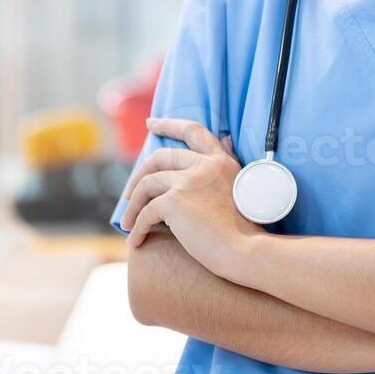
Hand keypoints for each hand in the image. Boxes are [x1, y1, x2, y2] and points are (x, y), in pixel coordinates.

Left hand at [120, 118, 265, 278]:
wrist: (246, 250)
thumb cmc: (245, 228)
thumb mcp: (241, 185)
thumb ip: (228, 163)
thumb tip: (226, 139)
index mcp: (221, 161)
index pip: (192, 130)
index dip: (169, 124)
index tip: (152, 123)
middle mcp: (204, 165)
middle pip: (160, 157)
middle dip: (138, 174)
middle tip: (128, 192)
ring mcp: (188, 181)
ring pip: (147, 185)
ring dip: (133, 205)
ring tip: (128, 222)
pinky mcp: (174, 202)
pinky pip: (146, 212)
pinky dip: (137, 227)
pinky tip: (136, 240)